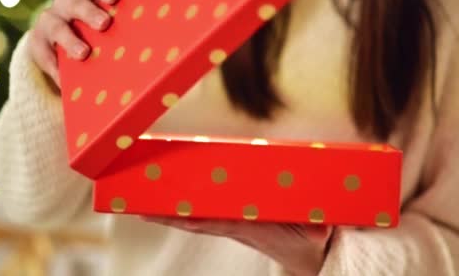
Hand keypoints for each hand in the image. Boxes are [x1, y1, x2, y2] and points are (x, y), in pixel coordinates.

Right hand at [28, 0, 120, 87]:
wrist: (62, 53)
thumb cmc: (98, 40)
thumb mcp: (107, 33)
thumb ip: (121, 33)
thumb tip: (150, 50)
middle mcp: (66, 6)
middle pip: (75, 4)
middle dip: (89, 12)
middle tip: (104, 24)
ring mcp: (49, 22)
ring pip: (56, 25)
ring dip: (69, 39)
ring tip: (83, 54)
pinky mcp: (36, 43)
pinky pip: (43, 53)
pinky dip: (54, 65)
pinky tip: (64, 79)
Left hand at [142, 216, 331, 275]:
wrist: (309, 256)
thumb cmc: (308, 241)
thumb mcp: (314, 235)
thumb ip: (314, 230)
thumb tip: (319, 232)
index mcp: (250, 228)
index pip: (215, 223)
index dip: (191, 219)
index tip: (171, 216)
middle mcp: (236, 226)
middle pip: (195, 219)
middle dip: (168, 214)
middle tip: (139, 206)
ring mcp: (233, 224)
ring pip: (196, 216)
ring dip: (171, 212)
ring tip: (144, 204)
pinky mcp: (236, 221)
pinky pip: (206, 214)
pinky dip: (187, 209)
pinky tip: (172, 203)